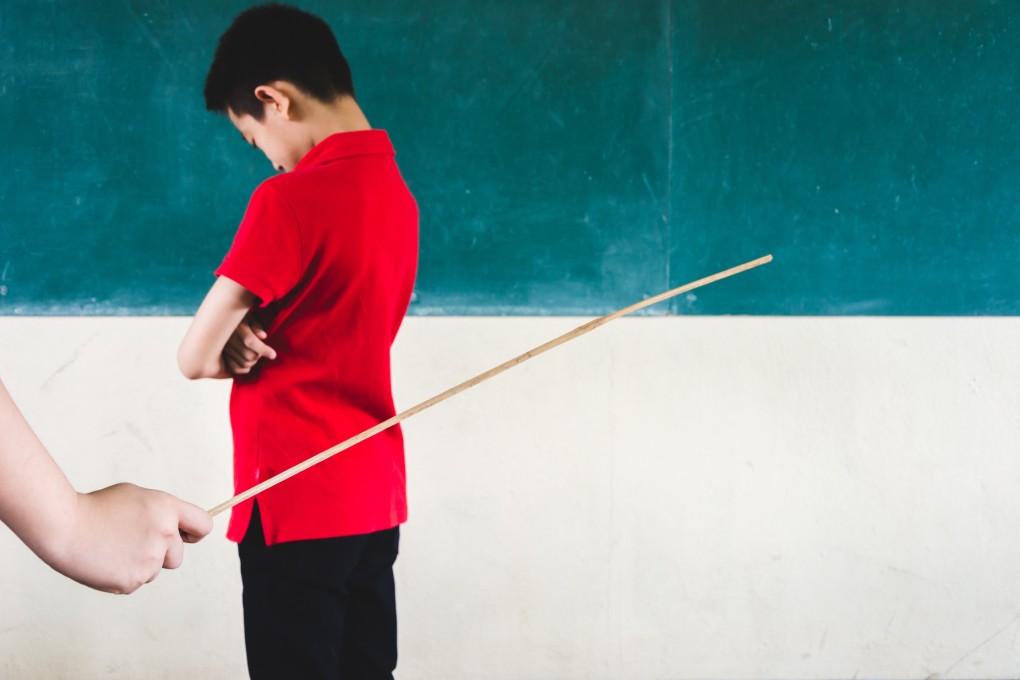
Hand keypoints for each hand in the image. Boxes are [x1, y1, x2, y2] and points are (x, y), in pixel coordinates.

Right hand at [48, 483, 212, 594]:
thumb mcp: (137, 497)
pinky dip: (124, 575)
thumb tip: (180, 528)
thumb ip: (163, 512)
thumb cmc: (97, 508)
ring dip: (143, 564)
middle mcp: (164, 534)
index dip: (195, 532)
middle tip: (133, 541)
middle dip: (162, 553)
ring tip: (116, 549)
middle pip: (178, 555)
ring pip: (157, 570)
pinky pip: (137, 581)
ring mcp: (150, 559)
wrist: (64, 527)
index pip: (203, 525)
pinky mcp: (133, 580)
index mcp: (167, 509)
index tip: (187, 536)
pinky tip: (107, 561)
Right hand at [222, 315, 276, 374]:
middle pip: (248, 355)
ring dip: (254, 362)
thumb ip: (256, 325)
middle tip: (263, 351)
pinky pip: (235, 368)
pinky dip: (245, 369)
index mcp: (235, 326)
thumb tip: (263, 336)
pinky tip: (250, 362)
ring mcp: (223, 349)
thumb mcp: (249, 316)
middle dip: (260, 356)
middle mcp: (227, 339)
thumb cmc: (240, 317)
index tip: (273, 355)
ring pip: (243, 363)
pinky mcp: (222, 356)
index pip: (250, 341)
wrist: (222, 319)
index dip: (264, 350)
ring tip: (256, 354)